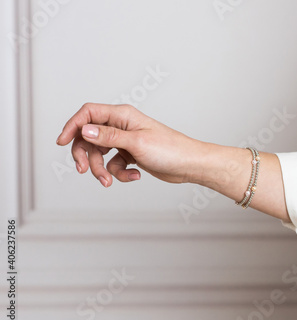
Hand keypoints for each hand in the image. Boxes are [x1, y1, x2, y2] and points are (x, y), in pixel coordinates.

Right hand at [56, 103, 203, 186]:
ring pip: (100, 154)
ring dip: (102, 169)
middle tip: (84, 170)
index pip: (88, 113)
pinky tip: (135, 176)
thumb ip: (108, 137)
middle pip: (89, 137)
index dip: (72, 126)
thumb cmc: (170, 149)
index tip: (61, 142)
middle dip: (85, 155)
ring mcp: (125, 140)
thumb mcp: (136, 143)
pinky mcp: (131, 154)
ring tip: (110, 182)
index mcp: (122, 115)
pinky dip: (120, 173)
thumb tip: (84, 130)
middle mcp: (121, 125)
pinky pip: (114, 164)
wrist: (189, 165)